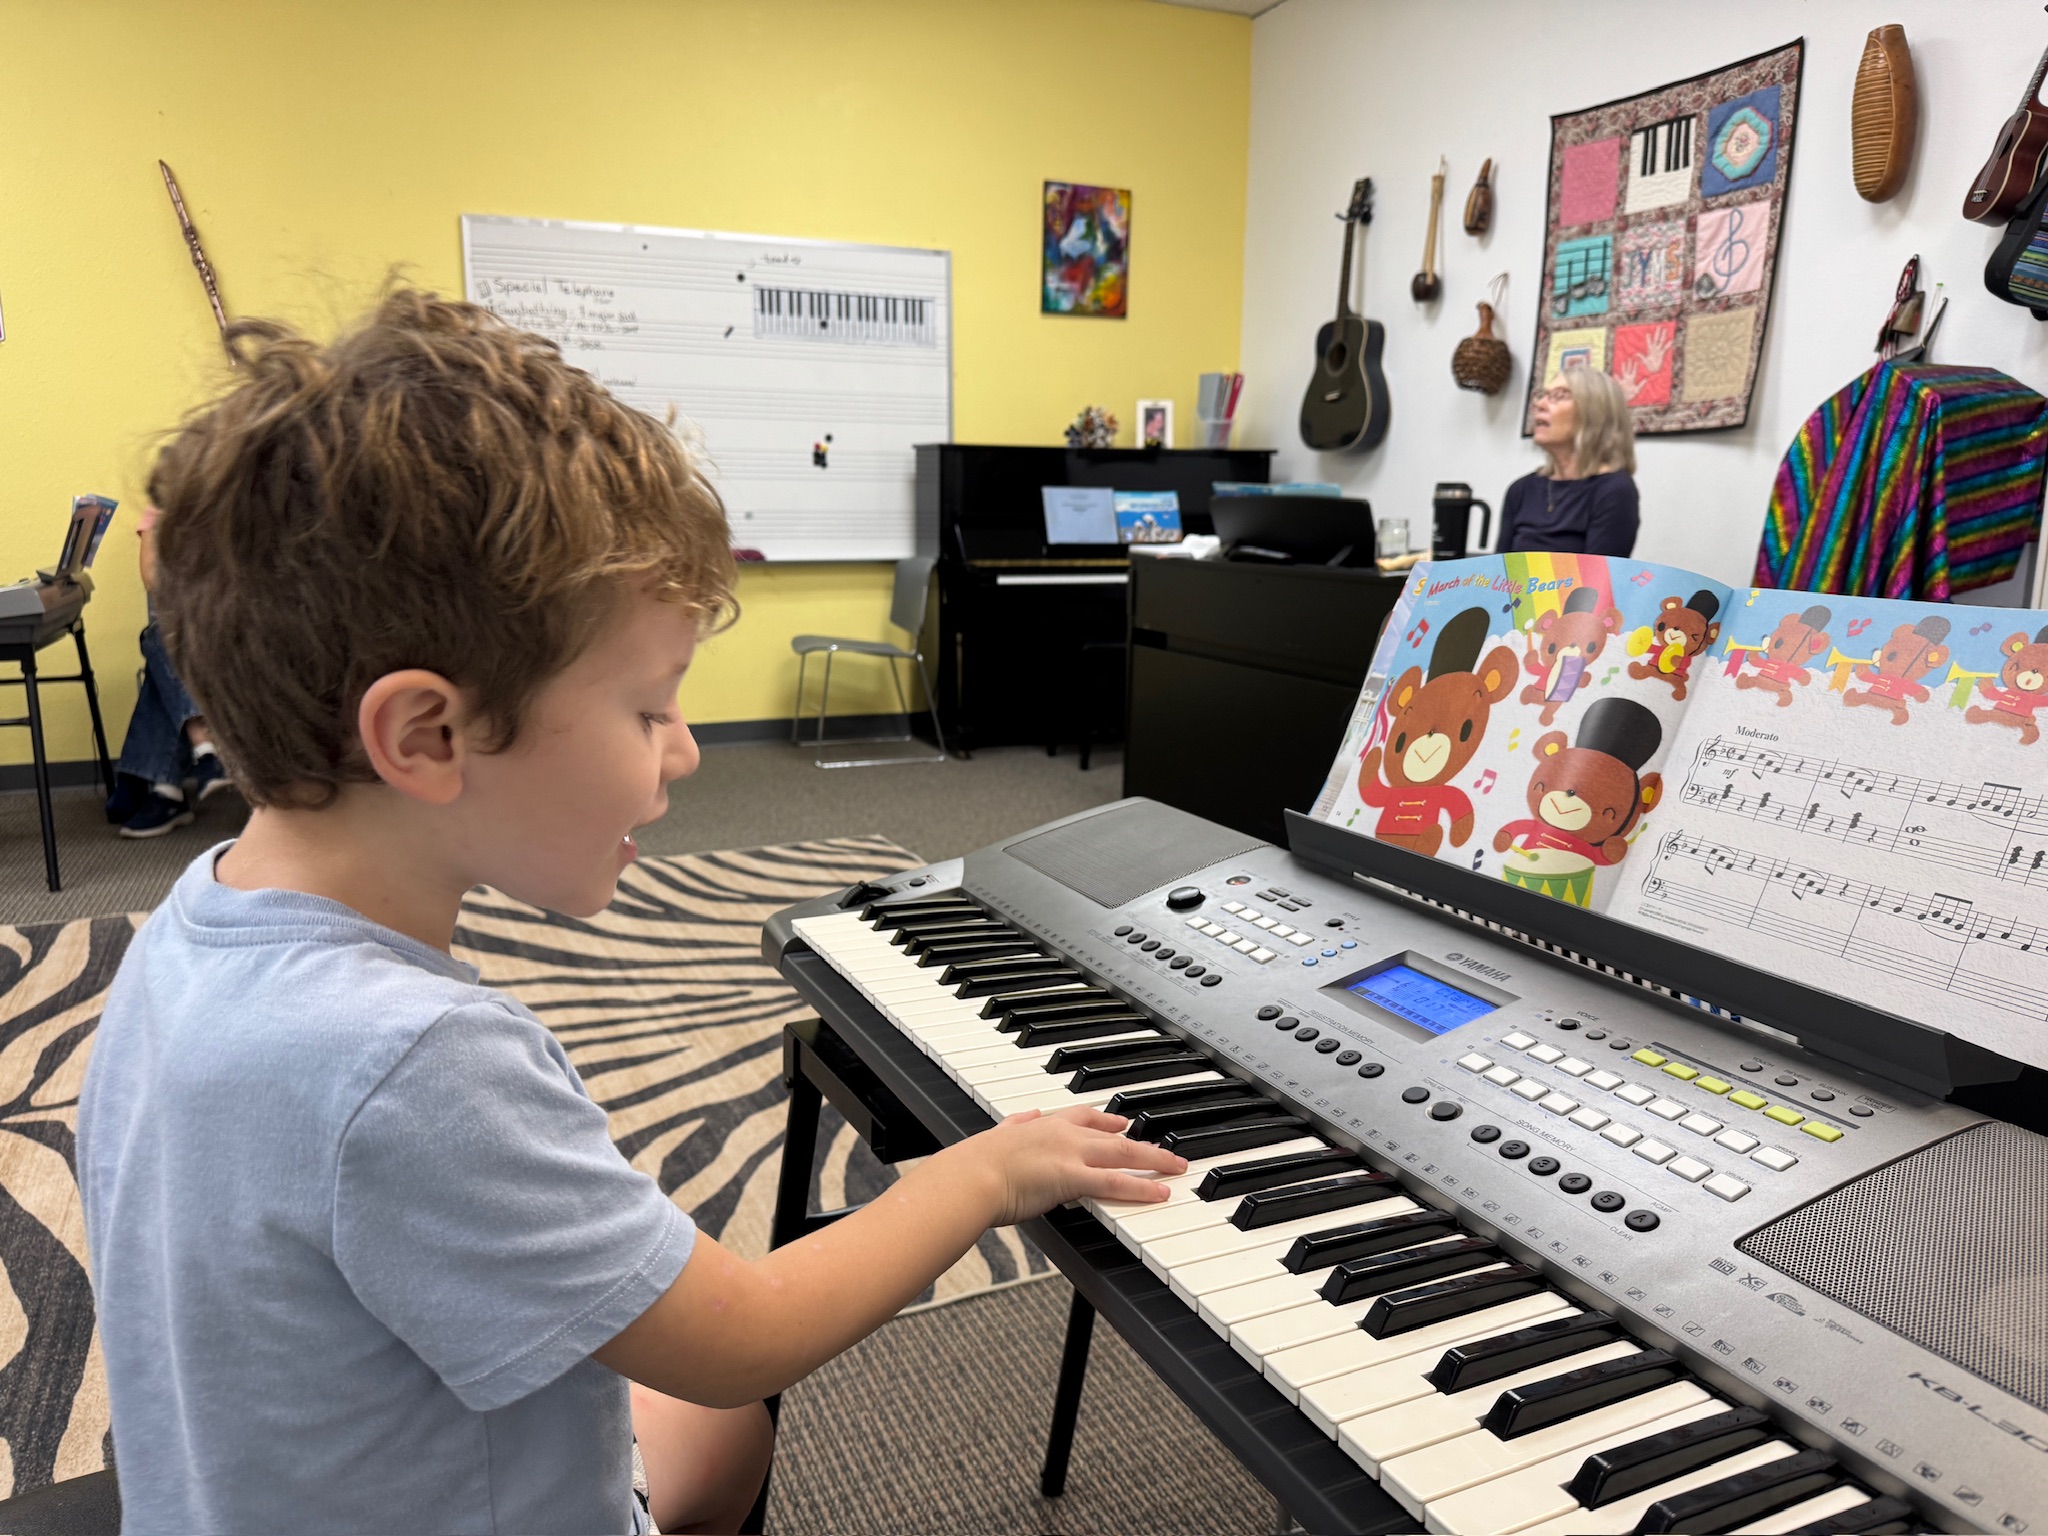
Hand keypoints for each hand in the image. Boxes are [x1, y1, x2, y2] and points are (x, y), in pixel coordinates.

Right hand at [956, 1106, 1186, 1225]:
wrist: (970, 1176)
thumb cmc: (976, 1164)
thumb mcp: (997, 1135)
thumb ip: (1014, 1126)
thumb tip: (1021, 1118)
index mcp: (1044, 1124)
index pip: (1084, 1116)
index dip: (1107, 1120)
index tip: (1121, 1122)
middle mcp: (1063, 1133)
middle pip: (1114, 1135)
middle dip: (1143, 1142)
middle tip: (1166, 1150)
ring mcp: (1071, 1154)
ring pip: (1124, 1154)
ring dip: (1154, 1160)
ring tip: (1177, 1169)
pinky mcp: (1073, 1177)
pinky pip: (1116, 1182)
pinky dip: (1142, 1187)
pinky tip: (1160, 1192)